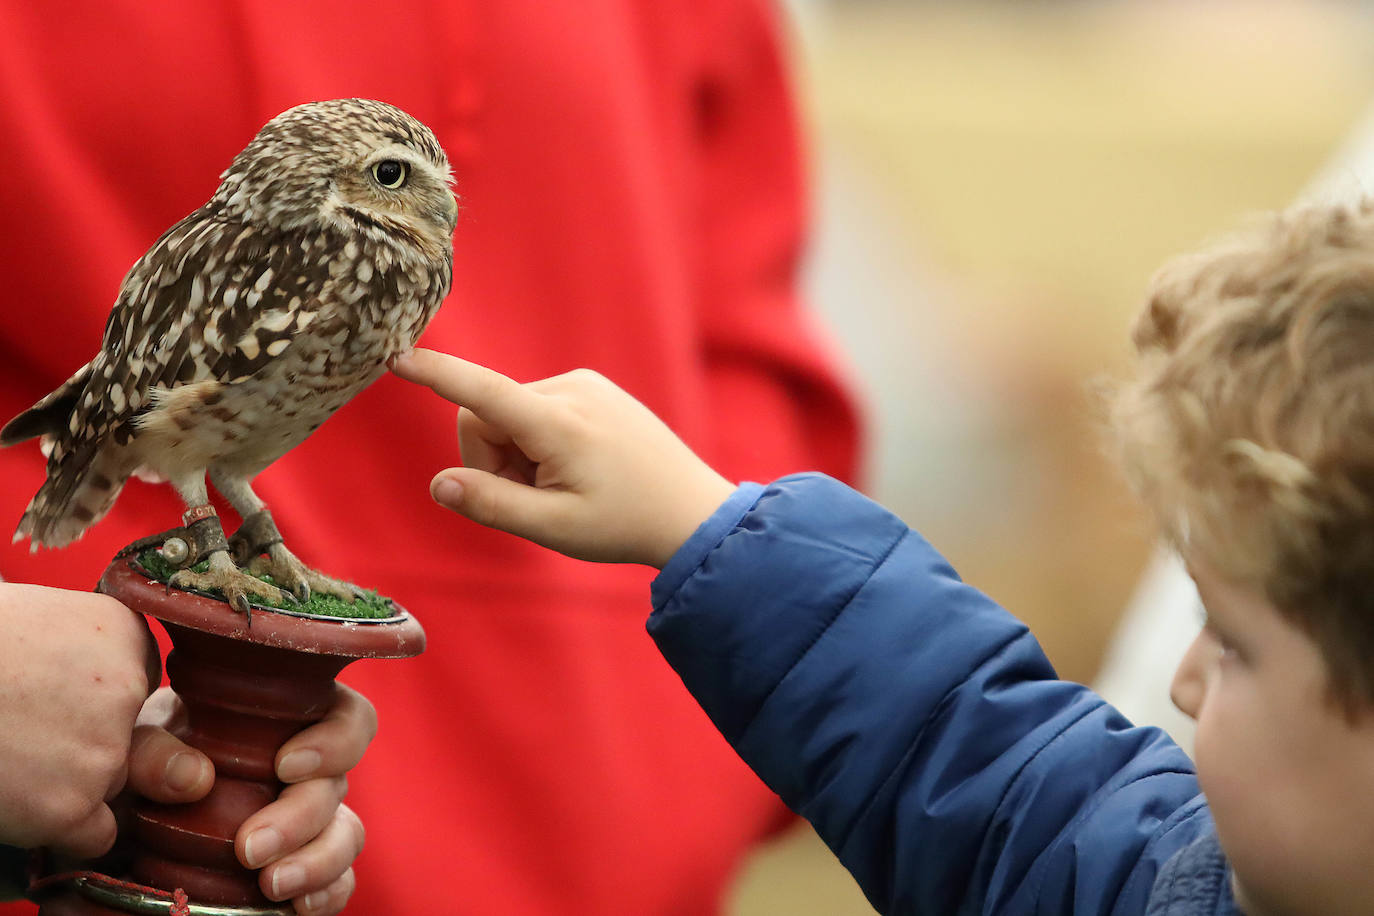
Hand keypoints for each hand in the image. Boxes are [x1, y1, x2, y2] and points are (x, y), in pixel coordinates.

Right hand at [0, 584, 158, 856]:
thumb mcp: (26, 616)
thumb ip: (75, 651)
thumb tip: (104, 701)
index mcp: (121, 630)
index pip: (135, 680)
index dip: (89, 696)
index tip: (44, 690)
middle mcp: (127, 689)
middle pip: (130, 734)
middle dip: (89, 741)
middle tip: (22, 731)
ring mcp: (104, 750)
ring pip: (111, 782)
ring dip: (69, 783)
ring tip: (7, 758)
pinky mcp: (71, 806)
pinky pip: (96, 834)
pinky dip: (62, 828)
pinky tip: (17, 799)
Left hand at [131, 685, 374, 915]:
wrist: (126, 830)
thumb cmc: (143, 771)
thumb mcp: (132, 750)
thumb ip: (152, 752)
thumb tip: (196, 777)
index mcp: (285, 726)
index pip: (348, 718)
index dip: (336, 740)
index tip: (285, 765)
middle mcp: (309, 774)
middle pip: (337, 786)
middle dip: (300, 819)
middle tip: (250, 848)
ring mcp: (312, 824)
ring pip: (347, 835)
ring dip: (317, 861)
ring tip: (270, 886)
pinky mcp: (305, 870)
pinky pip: (340, 883)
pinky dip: (326, 894)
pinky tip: (297, 905)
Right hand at [391, 348, 734, 567]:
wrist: (690, 511)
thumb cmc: (624, 524)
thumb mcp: (553, 527)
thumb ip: (491, 505)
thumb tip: (439, 484)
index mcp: (560, 423)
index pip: (483, 393)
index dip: (437, 376)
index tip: (397, 356)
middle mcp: (571, 390)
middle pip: (486, 418)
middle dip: (494, 461)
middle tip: (535, 500)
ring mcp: (585, 384)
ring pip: (509, 415)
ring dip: (518, 455)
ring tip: (565, 487)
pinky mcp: (593, 388)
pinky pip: (536, 409)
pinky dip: (540, 442)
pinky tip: (579, 470)